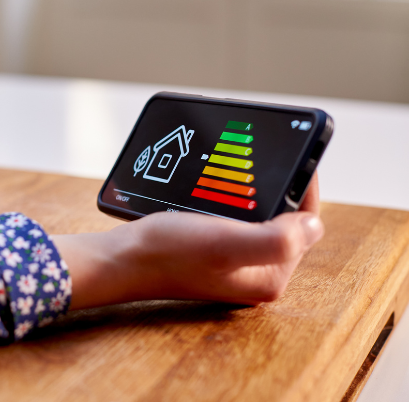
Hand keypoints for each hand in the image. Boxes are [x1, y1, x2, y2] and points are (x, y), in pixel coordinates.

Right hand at [56, 174, 322, 308]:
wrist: (119, 259)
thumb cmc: (166, 252)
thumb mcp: (225, 243)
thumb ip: (277, 239)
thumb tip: (313, 224)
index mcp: (267, 277)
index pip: (305, 226)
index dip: (303, 188)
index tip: (293, 155)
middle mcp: (253, 272)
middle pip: (284, 220)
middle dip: (277, 187)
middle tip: (263, 158)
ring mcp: (231, 263)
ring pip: (259, 216)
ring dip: (254, 191)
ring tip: (241, 166)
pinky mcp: (211, 252)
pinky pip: (235, 218)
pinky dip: (231, 199)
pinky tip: (218, 186)